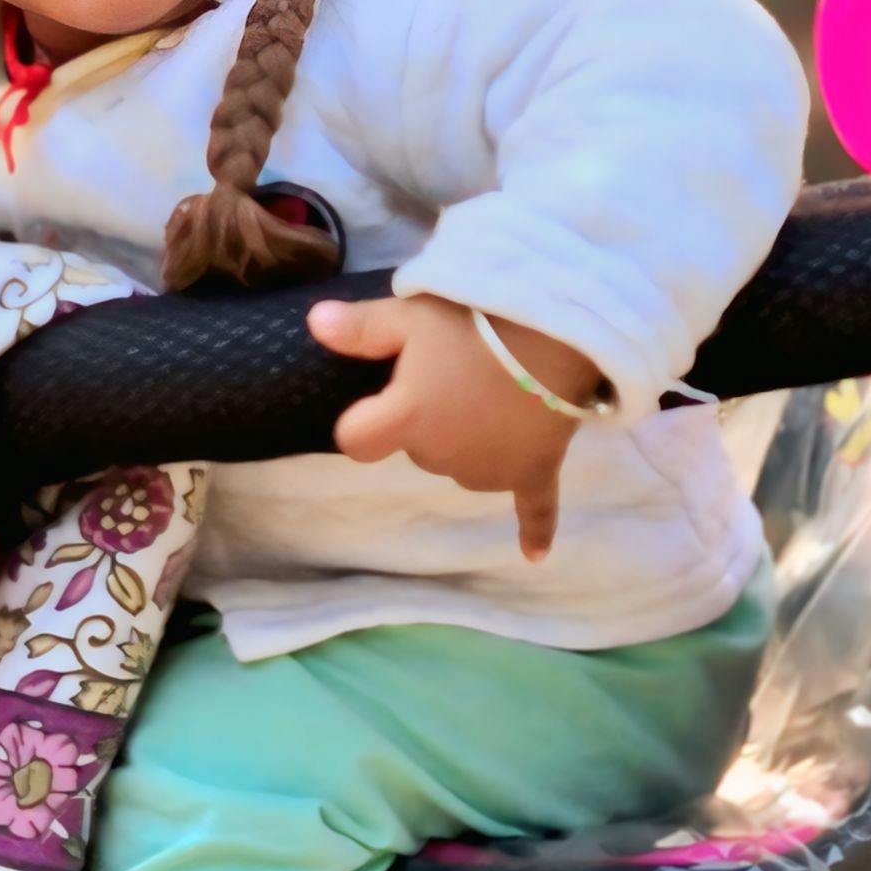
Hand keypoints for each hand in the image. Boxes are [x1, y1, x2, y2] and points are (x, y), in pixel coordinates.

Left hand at [307, 293, 602, 560]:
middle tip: (455, 371)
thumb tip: (313, 324)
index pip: (357, 442)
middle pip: (417, 449)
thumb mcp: (409, 315)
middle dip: (428, 419)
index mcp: (405, 420)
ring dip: (470, 442)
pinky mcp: (533, 472)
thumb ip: (360, 328)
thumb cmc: (474, 322)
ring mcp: (490, 471)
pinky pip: (534, 509)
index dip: (363, 420)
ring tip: (496, 391)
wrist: (556, 332)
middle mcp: (441, 457)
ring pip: (464, 466)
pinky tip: (534, 555)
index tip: (381, 398)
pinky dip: (536, 530)